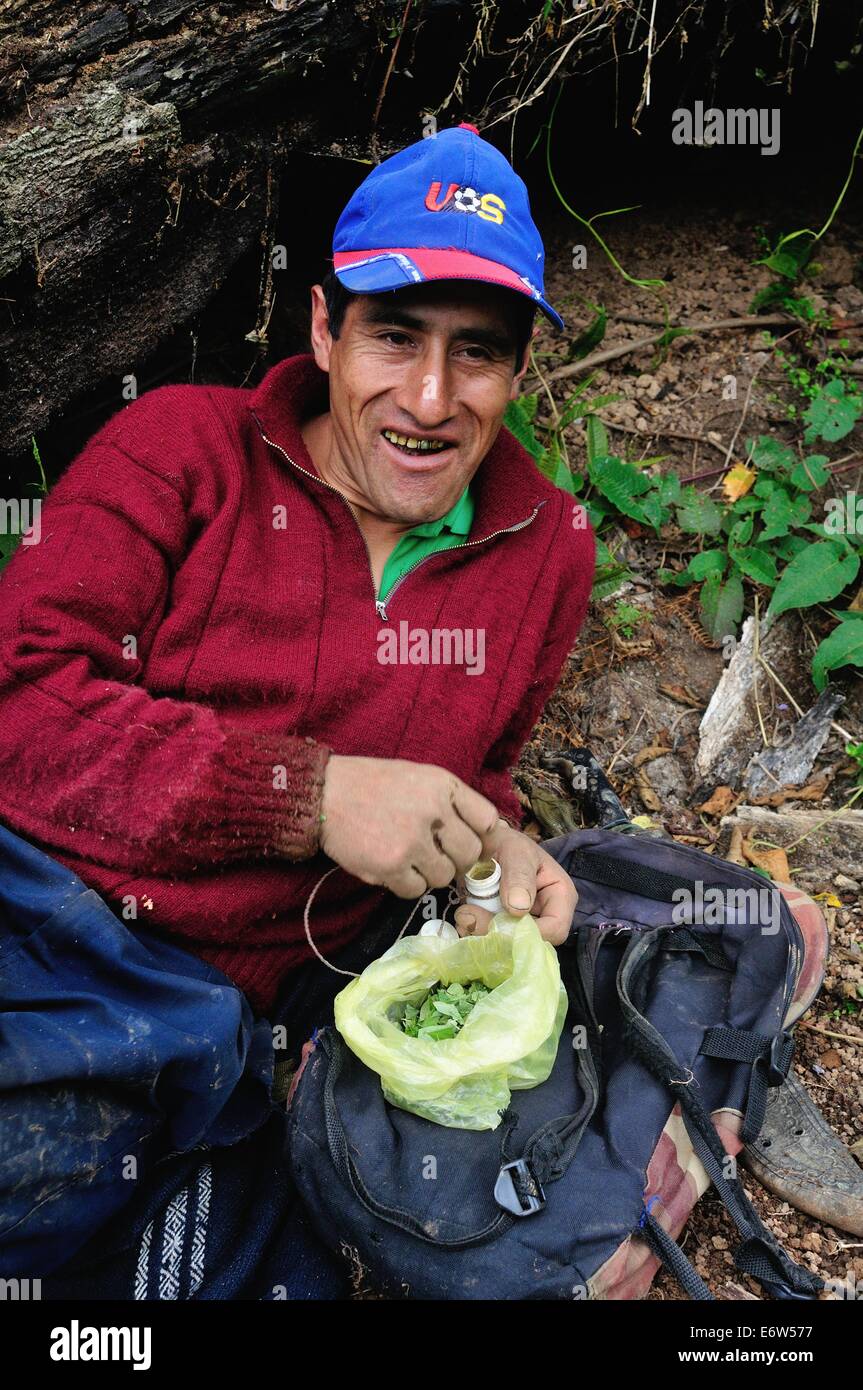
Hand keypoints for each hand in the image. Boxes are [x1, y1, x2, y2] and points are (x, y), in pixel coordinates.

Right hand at [319, 755, 498, 897]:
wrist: (325, 793)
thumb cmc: (374, 785)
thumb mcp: (420, 777)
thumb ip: (452, 801)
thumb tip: (486, 835)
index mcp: (443, 785)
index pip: (487, 820)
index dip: (480, 835)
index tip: (466, 840)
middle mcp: (432, 811)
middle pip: (470, 854)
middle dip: (455, 859)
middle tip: (435, 854)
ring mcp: (411, 841)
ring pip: (443, 876)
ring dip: (429, 873)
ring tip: (409, 858)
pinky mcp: (390, 866)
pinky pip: (416, 890)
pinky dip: (406, 884)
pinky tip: (392, 866)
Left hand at [454, 822, 576, 946]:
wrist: (483, 845)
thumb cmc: (506, 842)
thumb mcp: (515, 850)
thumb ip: (518, 875)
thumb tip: (519, 908)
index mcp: (560, 895)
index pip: (555, 929)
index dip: (528, 933)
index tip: (496, 922)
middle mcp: (546, 915)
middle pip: (530, 942)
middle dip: (498, 934)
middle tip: (467, 916)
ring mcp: (524, 924)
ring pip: (508, 946)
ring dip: (481, 935)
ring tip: (462, 914)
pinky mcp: (504, 929)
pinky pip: (492, 943)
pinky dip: (474, 934)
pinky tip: (462, 919)